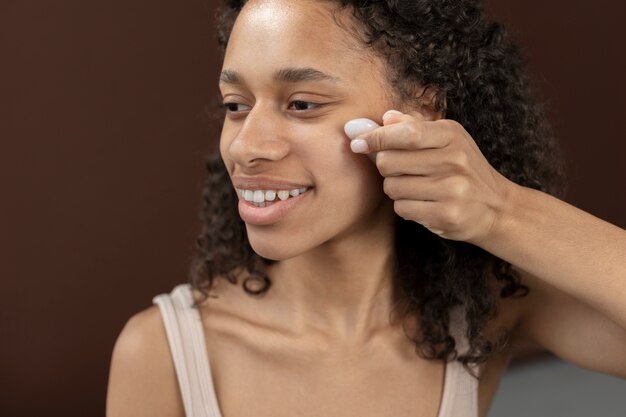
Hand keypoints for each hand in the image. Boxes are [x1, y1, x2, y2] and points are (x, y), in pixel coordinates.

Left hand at [347, 110, 514, 243]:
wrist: (496, 208)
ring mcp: (453, 188)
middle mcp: (454, 160)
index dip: (375, 137)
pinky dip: (406, 207)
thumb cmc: (462, 169)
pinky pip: (403, 208)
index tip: (357, 142)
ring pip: (392, 187)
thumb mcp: (445, 141)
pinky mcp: (448, 214)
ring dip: (396, 190)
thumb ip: (412, 127)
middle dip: (386, 167)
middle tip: (403, 171)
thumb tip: (384, 117)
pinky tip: (423, 204)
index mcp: (451, 134)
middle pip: (389, 161)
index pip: (405, 133)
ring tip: (417, 189)